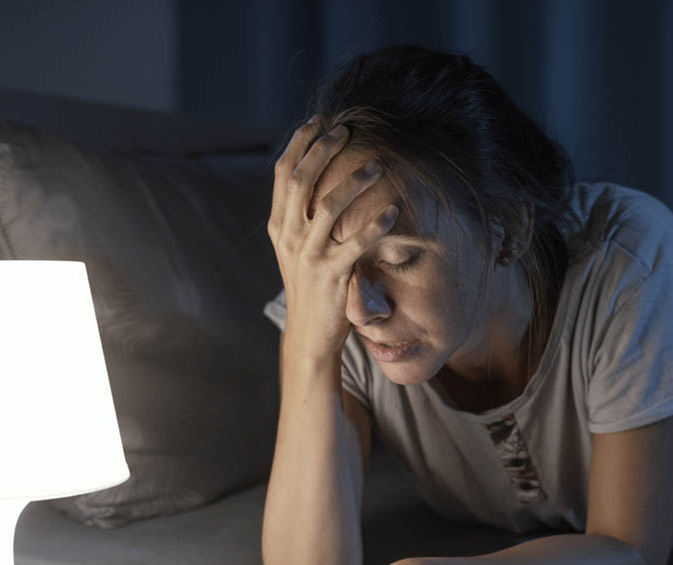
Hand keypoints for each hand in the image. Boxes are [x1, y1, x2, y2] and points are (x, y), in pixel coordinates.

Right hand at [267, 117, 398, 362]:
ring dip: (354, 181)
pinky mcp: (330, 275)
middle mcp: (288, 237)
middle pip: (301, 180)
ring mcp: (307, 256)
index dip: (300, 144)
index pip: (284, 174)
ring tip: (377, 165)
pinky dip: (376, 225)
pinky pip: (355, 243)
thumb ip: (301, 217)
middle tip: (347, 131)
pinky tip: (393, 211)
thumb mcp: (297, 249)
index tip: (318, 121)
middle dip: (323, 150)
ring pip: (327, 206)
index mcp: (278, 226)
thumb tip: (318, 179)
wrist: (308, 335)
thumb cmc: (310, 287)